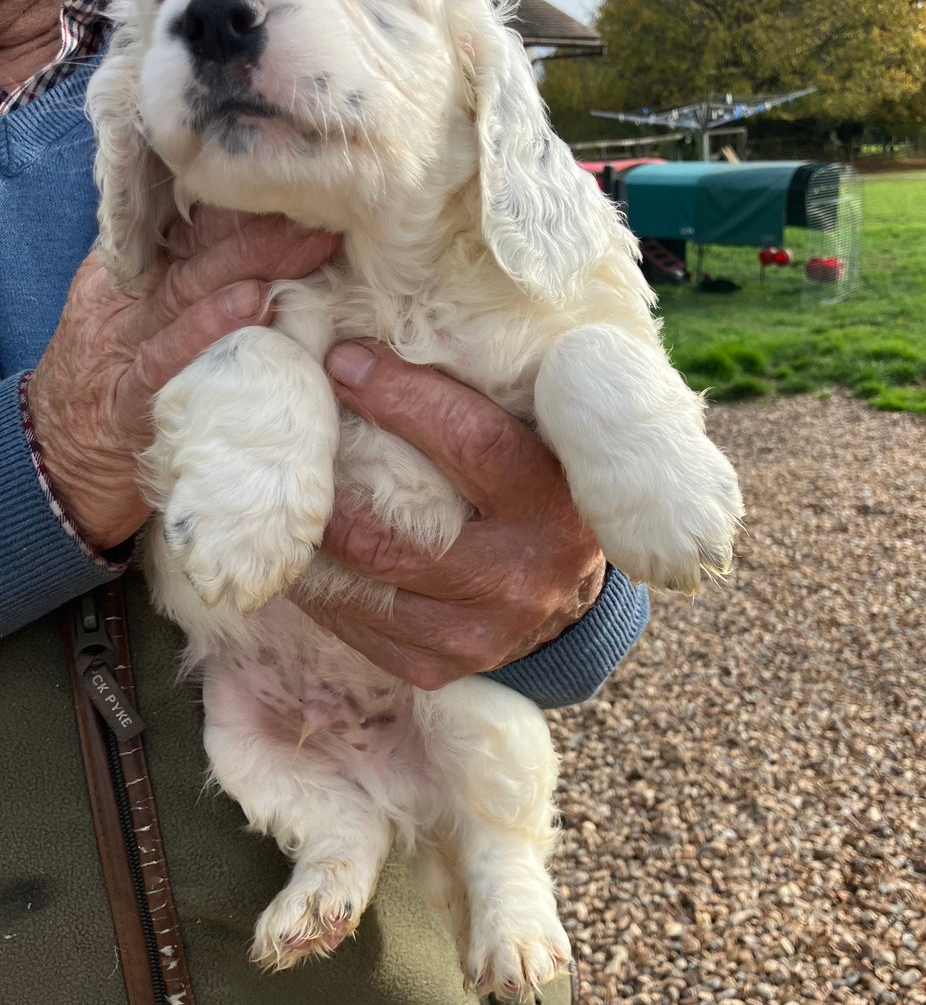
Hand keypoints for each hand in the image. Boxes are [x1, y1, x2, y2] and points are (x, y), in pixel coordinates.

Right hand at [27, 211, 337, 550]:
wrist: (57, 457)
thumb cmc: (116, 383)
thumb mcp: (146, 320)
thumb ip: (193, 285)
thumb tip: (264, 250)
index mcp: (135, 272)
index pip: (191, 224)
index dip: (245, 205)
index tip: (299, 186)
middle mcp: (128, 297)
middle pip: (197, 249)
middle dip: (262, 227)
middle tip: (321, 209)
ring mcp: (124, 344)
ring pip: (186, 290)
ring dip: (248, 263)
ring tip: (301, 243)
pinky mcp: (127, 396)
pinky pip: (168, 357)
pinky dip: (208, 329)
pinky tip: (252, 305)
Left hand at [290, 341, 606, 688]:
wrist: (567, 601)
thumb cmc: (537, 497)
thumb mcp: (537, 447)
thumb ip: (483, 402)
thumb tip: (383, 335)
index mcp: (554, 506)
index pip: (472, 442)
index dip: (401, 398)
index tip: (343, 360)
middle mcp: (522, 578)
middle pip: (402, 534)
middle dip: (332, 483)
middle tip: (288, 439)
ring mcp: (480, 635)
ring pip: (370, 585)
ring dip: (314, 539)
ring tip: (279, 496)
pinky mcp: (442, 669)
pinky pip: (360, 629)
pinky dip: (322, 589)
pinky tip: (300, 553)